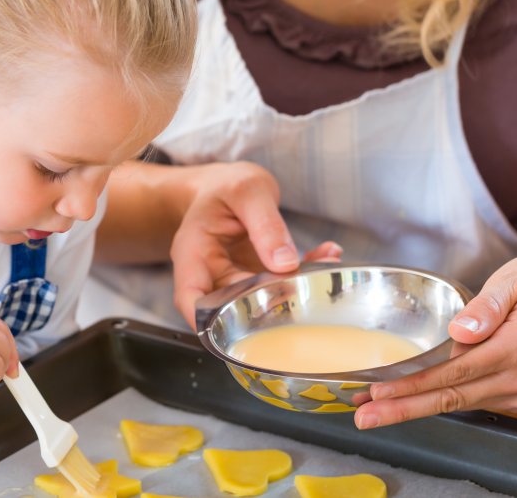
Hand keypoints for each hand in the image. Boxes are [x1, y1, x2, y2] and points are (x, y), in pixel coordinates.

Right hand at [170, 161, 340, 323]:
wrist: (227, 186)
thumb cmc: (226, 186)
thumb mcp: (246, 191)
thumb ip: (266, 224)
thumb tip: (285, 263)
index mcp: (193, 253)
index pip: (190, 298)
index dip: (207, 321)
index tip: (239, 330)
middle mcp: (211, 273)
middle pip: (231, 306)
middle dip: (269, 304)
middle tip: (305, 290)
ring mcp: (235, 279)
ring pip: (262, 298)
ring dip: (296, 288)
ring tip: (326, 265)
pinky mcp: (257, 277)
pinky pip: (281, 283)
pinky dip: (306, 273)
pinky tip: (326, 255)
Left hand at [354, 251, 516, 429]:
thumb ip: (486, 306)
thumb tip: (458, 331)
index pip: (454, 373)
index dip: (413, 385)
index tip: (379, 392)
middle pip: (453, 398)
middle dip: (403, 409)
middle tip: (364, 416)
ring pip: (462, 403)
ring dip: (417, 405)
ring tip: (377, 406)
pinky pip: (476, 398)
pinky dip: (444, 398)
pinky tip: (414, 395)